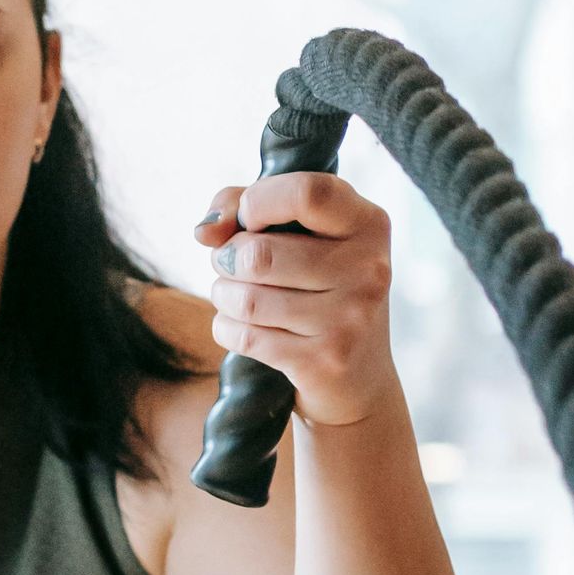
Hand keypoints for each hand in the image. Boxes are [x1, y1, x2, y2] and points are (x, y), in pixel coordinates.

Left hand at [194, 171, 394, 429]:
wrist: (357, 380)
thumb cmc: (319, 292)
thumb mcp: (304, 237)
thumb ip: (247, 206)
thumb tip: (205, 230)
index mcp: (368, 224)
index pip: (307, 193)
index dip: (257, 202)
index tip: (248, 220)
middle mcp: (368, 270)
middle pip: (259, 253)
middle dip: (226, 259)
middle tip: (232, 266)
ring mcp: (349, 319)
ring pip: (245, 298)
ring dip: (223, 295)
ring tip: (236, 297)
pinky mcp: (323, 362)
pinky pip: (243, 335)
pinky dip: (226, 328)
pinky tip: (242, 327)